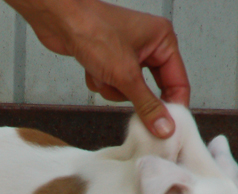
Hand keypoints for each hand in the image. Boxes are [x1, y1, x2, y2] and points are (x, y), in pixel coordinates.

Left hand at [5, 0, 189, 137]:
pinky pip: (112, 86)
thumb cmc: (93, 31)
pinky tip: (91, 69)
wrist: (59, 19)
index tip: (166, 130)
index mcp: (162, 41)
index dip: (173, 107)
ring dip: (113, 88)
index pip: (179, 83)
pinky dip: (101, 82)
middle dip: (134, 95)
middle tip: (132, 108)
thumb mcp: (126, 75)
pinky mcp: (109, 60)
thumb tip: (165, 127)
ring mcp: (127, 53)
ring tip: (103, 73)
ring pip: (129, 91)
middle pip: (152, 89)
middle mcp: (148, 46)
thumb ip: (147, 105)